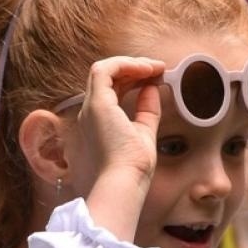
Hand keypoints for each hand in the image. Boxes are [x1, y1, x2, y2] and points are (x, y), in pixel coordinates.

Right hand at [75, 56, 164, 185]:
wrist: (123, 183)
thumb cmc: (132, 168)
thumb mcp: (144, 132)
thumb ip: (146, 110)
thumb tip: (152, 87)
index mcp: (98, 124)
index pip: (112, 91)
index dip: (132, 80)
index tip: (155, 78)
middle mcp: (89, 114)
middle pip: (108, 79)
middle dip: (133, 69)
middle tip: (158, 69)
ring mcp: (91, 108)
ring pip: (104, 70)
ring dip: (130, 64)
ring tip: (154, 67)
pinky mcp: (97, 104)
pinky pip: (104, 70)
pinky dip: (125, 64)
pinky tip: (146, 69)